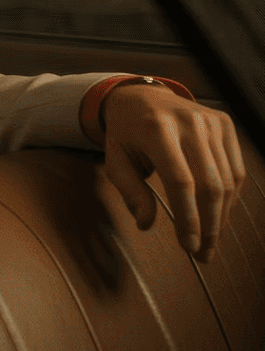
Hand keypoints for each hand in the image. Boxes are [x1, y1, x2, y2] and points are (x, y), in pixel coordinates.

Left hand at [96, 83, 244, 261]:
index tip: (187, 246)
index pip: (181, 181)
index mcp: (157, 129)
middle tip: (203, 253)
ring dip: (222, 216)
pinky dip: (230, 196)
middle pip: (210, 184)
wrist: (140, 96)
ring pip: (228, 180)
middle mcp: (189, 122)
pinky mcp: (225, 124)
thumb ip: (130, 191)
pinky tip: (218, 215)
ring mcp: (211, 121)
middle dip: (210, 225)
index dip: (188, 217)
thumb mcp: (114, 160)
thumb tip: (146, 224)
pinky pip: (235, 168)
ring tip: (209, 240)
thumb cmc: (125, 134)